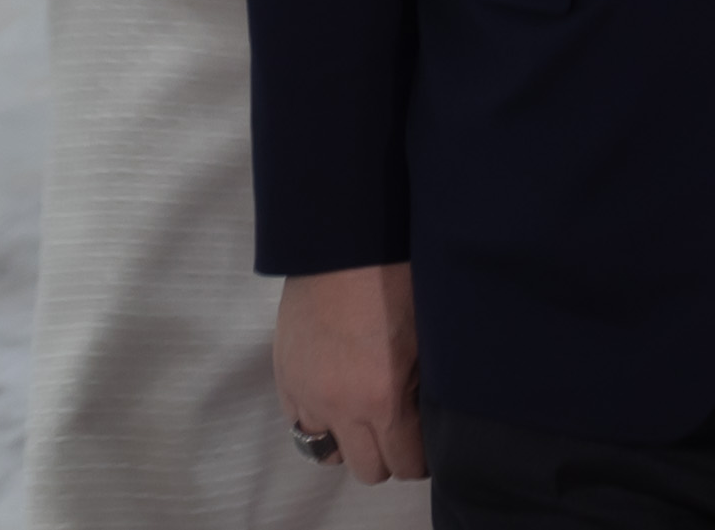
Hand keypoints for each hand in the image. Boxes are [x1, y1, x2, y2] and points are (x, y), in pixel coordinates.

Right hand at [274, 263, 423, 482]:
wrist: (342, 245)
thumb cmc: (398, 280)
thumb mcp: (426, 338)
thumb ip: (423, 388)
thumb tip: (429, 416)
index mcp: (381, 400)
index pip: (405, 463)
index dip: (422, 459)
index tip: (431, 444)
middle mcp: (339, 409)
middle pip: (368, 470)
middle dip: (390, 457)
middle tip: (404, 430)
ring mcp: (305, 396)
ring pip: (327, 453)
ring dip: (351, 441)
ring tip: (368, 413)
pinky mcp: (283, 379)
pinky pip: (300, 424)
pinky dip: (320, 420)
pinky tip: (339, 394)